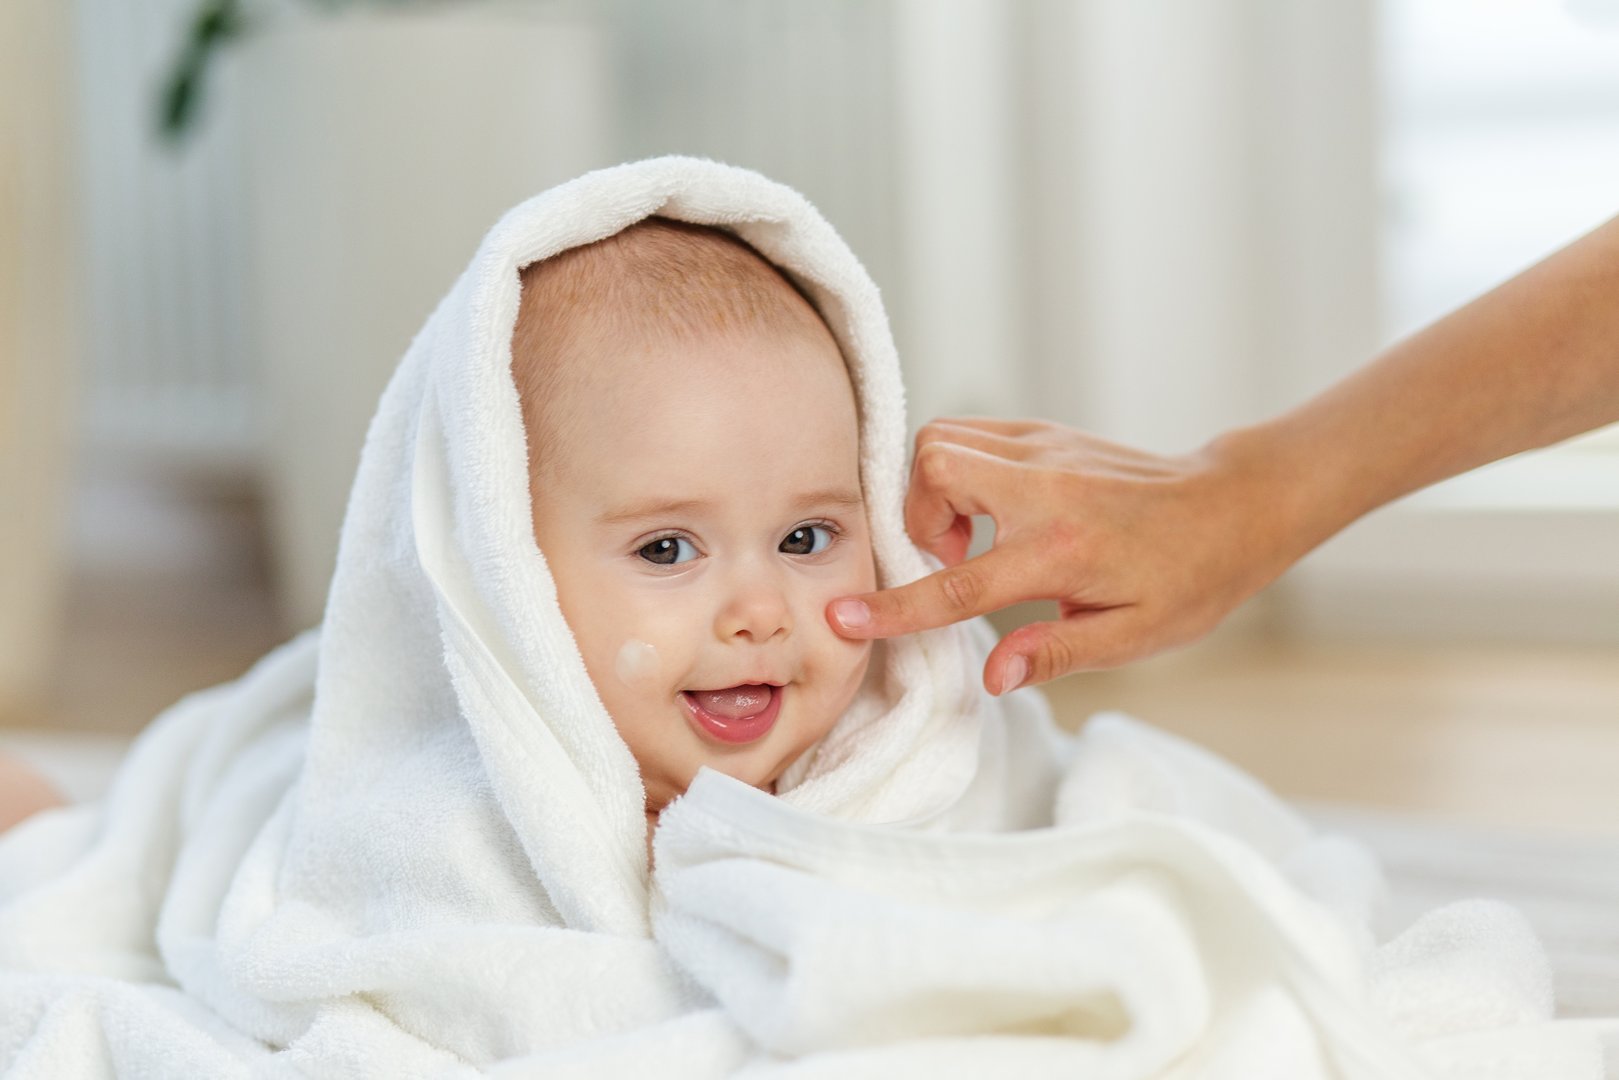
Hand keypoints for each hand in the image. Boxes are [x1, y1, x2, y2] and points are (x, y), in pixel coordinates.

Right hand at [825, 418, 1301, 693]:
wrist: (1232, 507)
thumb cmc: (1189, 579)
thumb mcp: (1134, 637)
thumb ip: (1055, 652)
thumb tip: (993, 676)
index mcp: (1064, 551)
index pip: (960, 582)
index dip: (897, 606)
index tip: (846, 616)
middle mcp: (1046, 488)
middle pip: (934, 467)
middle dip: (915, 515)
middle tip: (950, 558)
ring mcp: (1043, 450)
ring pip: (942, 438)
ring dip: (932, 490)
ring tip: (969, 537)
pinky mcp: (1045, 434)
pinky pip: (969, 433)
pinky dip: (956, 468)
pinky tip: (988, 511)